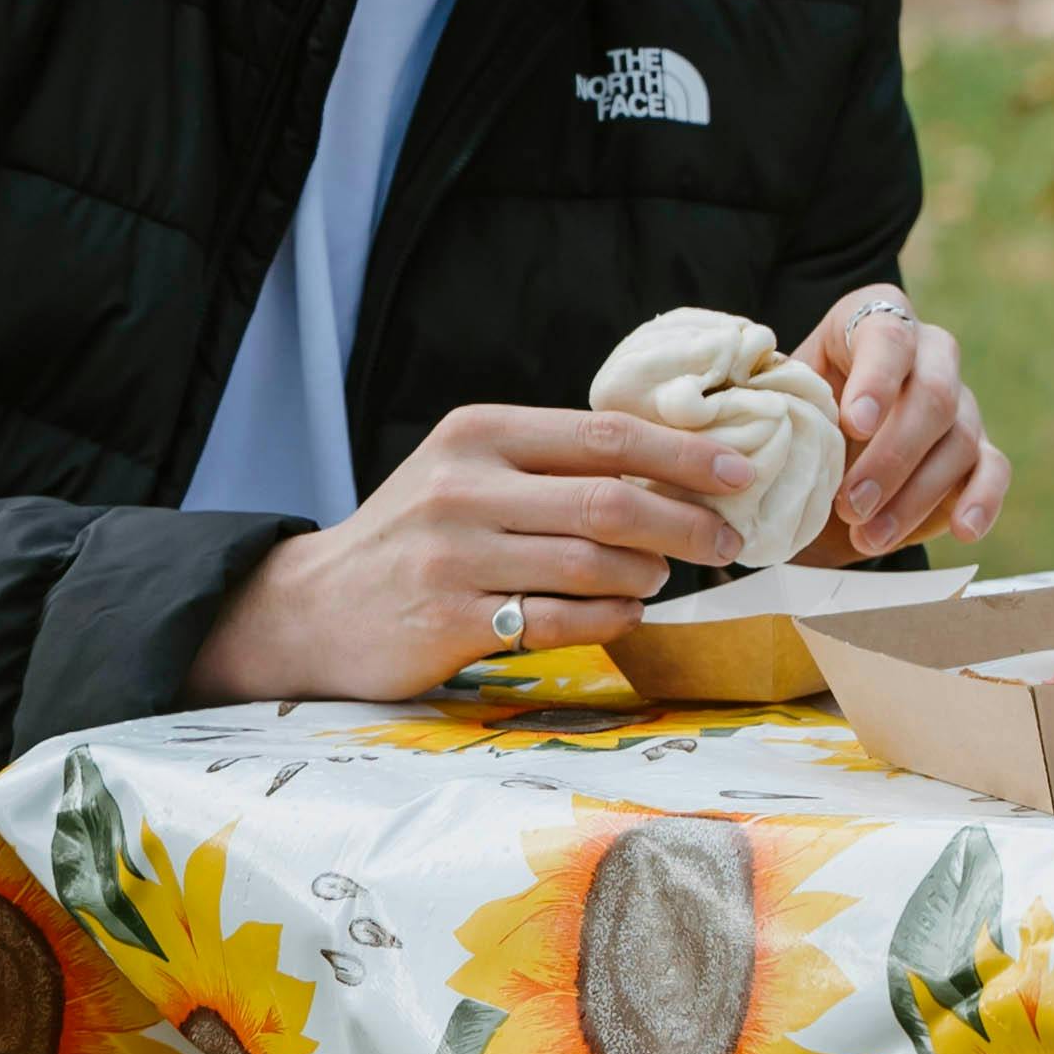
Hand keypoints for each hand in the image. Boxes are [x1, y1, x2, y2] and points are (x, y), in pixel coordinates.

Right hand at [179, 398, 754, 701]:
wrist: (312, 609)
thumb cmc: (415, 533)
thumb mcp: (469, 470)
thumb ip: (552, 462)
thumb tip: (674, 462)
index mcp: (479, 433)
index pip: (606, 434)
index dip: (685, 453)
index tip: (741, 471)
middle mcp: (466, 487)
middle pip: (611, 498)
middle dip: (688, 519)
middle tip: (729, 538)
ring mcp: (456, 556)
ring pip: (593, 563)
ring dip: (649, 572)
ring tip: (666, 575)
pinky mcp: (450, 621)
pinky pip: (559, 620)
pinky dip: (610, 618)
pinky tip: (628, 613)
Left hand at [804, 285, 1007, 557]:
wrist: (818, 455)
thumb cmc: (795, 417)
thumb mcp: (779, 399)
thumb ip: (777, 401)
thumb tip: (760, 425)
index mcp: (874, 322)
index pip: (888, 336)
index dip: (876, 379)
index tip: (853, 424)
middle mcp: (929, 353)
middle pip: (934, 393)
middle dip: (892, 455)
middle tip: (849, 505)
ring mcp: (961, 402)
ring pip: (959, 440)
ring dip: (914, 495)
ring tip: (868, 538)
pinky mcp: (978, 450)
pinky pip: (995, 469)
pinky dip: (983, 500)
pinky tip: (962, 530)